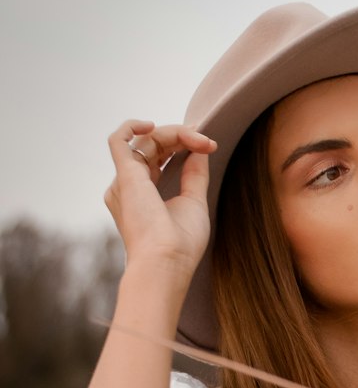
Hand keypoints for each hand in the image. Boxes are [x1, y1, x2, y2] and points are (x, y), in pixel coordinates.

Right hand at [104, 120, 215, 278]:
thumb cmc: (180, 245)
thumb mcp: (193, 202)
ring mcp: (125, 181)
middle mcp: (130, 186)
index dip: (182, 144)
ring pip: (146, 141)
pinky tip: (153, 124)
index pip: (160, 157)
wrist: (166, 263)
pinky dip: (133, 126)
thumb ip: (194, 175)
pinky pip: (119, 140)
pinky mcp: (124, 176)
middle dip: (181, 137)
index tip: (208, 145)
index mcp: (144, 195)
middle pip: (153, 146)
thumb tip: (199, 149)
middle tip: (207, 143)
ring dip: (175, 134)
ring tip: (200, 141)